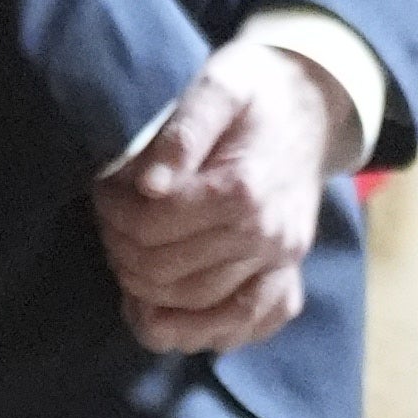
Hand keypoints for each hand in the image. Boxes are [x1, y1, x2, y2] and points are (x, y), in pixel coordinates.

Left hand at [90, 34, 351, 353]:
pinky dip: (196, 332)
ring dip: (145, 291)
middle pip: (166, 273)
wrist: (313, 103)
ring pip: (195, 309)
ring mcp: (281, 265)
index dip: (112, 211)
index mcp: (244, 190)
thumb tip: (148, 185)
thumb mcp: (219, 85)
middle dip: (120, 249)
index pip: (152, 227)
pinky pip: (242, 328)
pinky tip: (161, 313)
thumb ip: (182, 130)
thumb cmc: (257, 90)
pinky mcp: (286, 280)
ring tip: (126, 256)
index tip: (103, 188)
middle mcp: (268, 237)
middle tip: (110, 218)